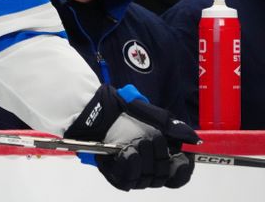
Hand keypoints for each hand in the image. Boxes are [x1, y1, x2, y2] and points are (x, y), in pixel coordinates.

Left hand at [65, 85, 198, 190]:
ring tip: (137, 142)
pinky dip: (129, 167)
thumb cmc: (121, 110)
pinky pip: (125, 180)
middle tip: (152, 139)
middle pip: (163, 178)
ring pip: (145, 180)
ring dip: (144, 160)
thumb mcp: (148, 112)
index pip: (178, 174)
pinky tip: (127, 153)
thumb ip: (171, 125)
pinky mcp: (114, 173)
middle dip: (160, 157)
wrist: (96, 109)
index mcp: (161, 154)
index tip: (181, 157)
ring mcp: (131, 171)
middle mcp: (147, 165)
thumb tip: (193, 138)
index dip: (182, 170)